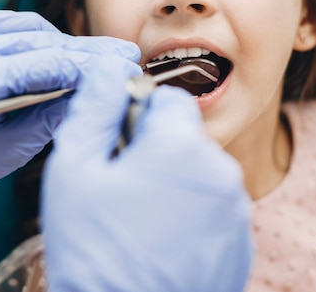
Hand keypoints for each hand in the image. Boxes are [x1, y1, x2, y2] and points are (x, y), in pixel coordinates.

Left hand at [0, 10, 140, 233]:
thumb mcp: (12, 148)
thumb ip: (54, 113)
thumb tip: (95, 89)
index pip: (47, 63)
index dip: (91, 63)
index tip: (124, 62)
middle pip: (41, 41)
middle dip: (83, 51)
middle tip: (121, 54)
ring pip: (27, 26)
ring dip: (60, 42)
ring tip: (91, 56)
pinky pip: (5, 24)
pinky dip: (32, 36)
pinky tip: (55, 49)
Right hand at [41, 60, 252, 291]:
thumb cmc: (94, 248)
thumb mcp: (75, 169)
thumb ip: (95, 107)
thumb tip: (107, 67)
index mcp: (182, 146)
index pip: (170, 99)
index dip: (138, 116)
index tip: (118, 146)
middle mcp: (222, 173)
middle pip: (186, 136)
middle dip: (156, 149)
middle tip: (123, 187)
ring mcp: (236, 213)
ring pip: (199, 173)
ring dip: (173, 183)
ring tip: (140, 220)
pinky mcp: (240, 244)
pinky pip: (213, 208)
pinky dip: (190, 215)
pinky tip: (161, 241)